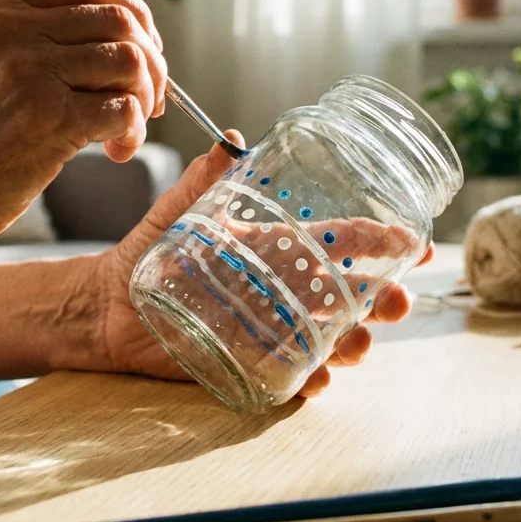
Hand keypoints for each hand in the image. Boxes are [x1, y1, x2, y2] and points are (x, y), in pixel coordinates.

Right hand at [0, 0, 167, 248]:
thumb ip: (37, 40)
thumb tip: (126, 43)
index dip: (134, 14)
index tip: (143, 50)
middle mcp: (13, 30)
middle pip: (121, 20)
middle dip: (151, 63)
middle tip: (148, 101)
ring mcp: (30, 71)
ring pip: (130, 61)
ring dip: (144, 100)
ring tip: (123, 133)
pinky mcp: (47, 118)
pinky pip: (124, 109)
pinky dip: (133, 133)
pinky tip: (115, 152)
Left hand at [87, 130, 432, 398]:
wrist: (109, 305)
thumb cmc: (147, 252)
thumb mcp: (177, 212)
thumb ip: (202, 179)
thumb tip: (229, 141)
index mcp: (277, 247)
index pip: (341, 242)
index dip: (380, 241)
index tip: (411, 243)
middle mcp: (283, 288)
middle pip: (349, 295)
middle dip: (381, 298)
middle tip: (396, 302)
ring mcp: (271, 327)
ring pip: (330, 337)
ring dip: (352, 342)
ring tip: (357, 344)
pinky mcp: (249, 362)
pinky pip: (291, 375)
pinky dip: (309, 380)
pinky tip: (317, 380)